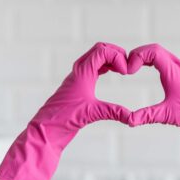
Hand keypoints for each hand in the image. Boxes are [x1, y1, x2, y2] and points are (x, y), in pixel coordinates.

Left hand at [0, 42, 129, 179]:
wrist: (46, 130)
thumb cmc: (64, 120)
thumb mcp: (92, 114)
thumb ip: (114, 112)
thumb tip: (133, 117)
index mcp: (82, 73)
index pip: (102, 51)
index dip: (117, 56)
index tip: (126, 71)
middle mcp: (79, 71)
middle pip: (99, 49)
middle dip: (115, 53)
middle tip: (127, 66)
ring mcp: (77, 77)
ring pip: (95, 57)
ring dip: (110, 58)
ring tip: (122, 69)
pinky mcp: (77, 85)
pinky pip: (93, 67)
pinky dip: (105, 66)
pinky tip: (113, 73)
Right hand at [126, 44, 179, 179]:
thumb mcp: (167, 115)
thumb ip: (146, 115)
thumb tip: (128, 120)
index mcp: (175, 71)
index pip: (153, 51)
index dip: (137, 56)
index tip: (128, 71)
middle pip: (156, 50)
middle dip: (139, 55)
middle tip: (127, 67)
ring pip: (162, 55)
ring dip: (146, 57)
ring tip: (133, 67)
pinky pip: (166, 63)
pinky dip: (154, 63)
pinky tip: (147, 71)